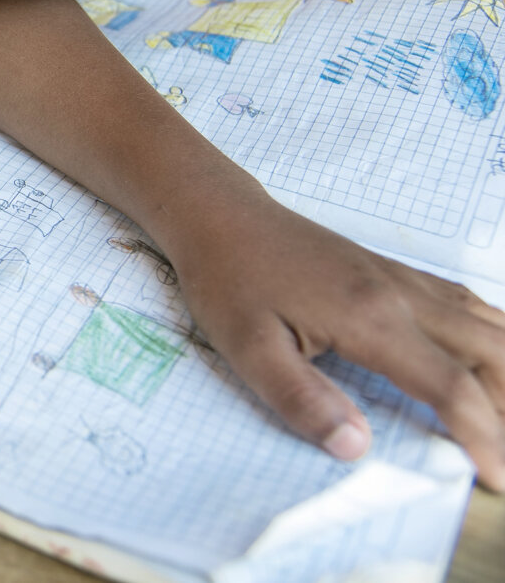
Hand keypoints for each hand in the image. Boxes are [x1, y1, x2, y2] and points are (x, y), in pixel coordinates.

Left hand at [171, 188, 504, 489]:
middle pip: (491, 353)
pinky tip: (495, 362)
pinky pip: (466, 306)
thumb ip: (301, 400)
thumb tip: (356, 448)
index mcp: (370, 317)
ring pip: (488, 325)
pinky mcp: (395, 272)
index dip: (483, 437)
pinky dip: (495, 338)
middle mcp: (401, 294)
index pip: (450, 385)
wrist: (220, 216)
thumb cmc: (228, 282)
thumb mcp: (247, 349)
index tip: (496, 482)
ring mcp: (403, 278)